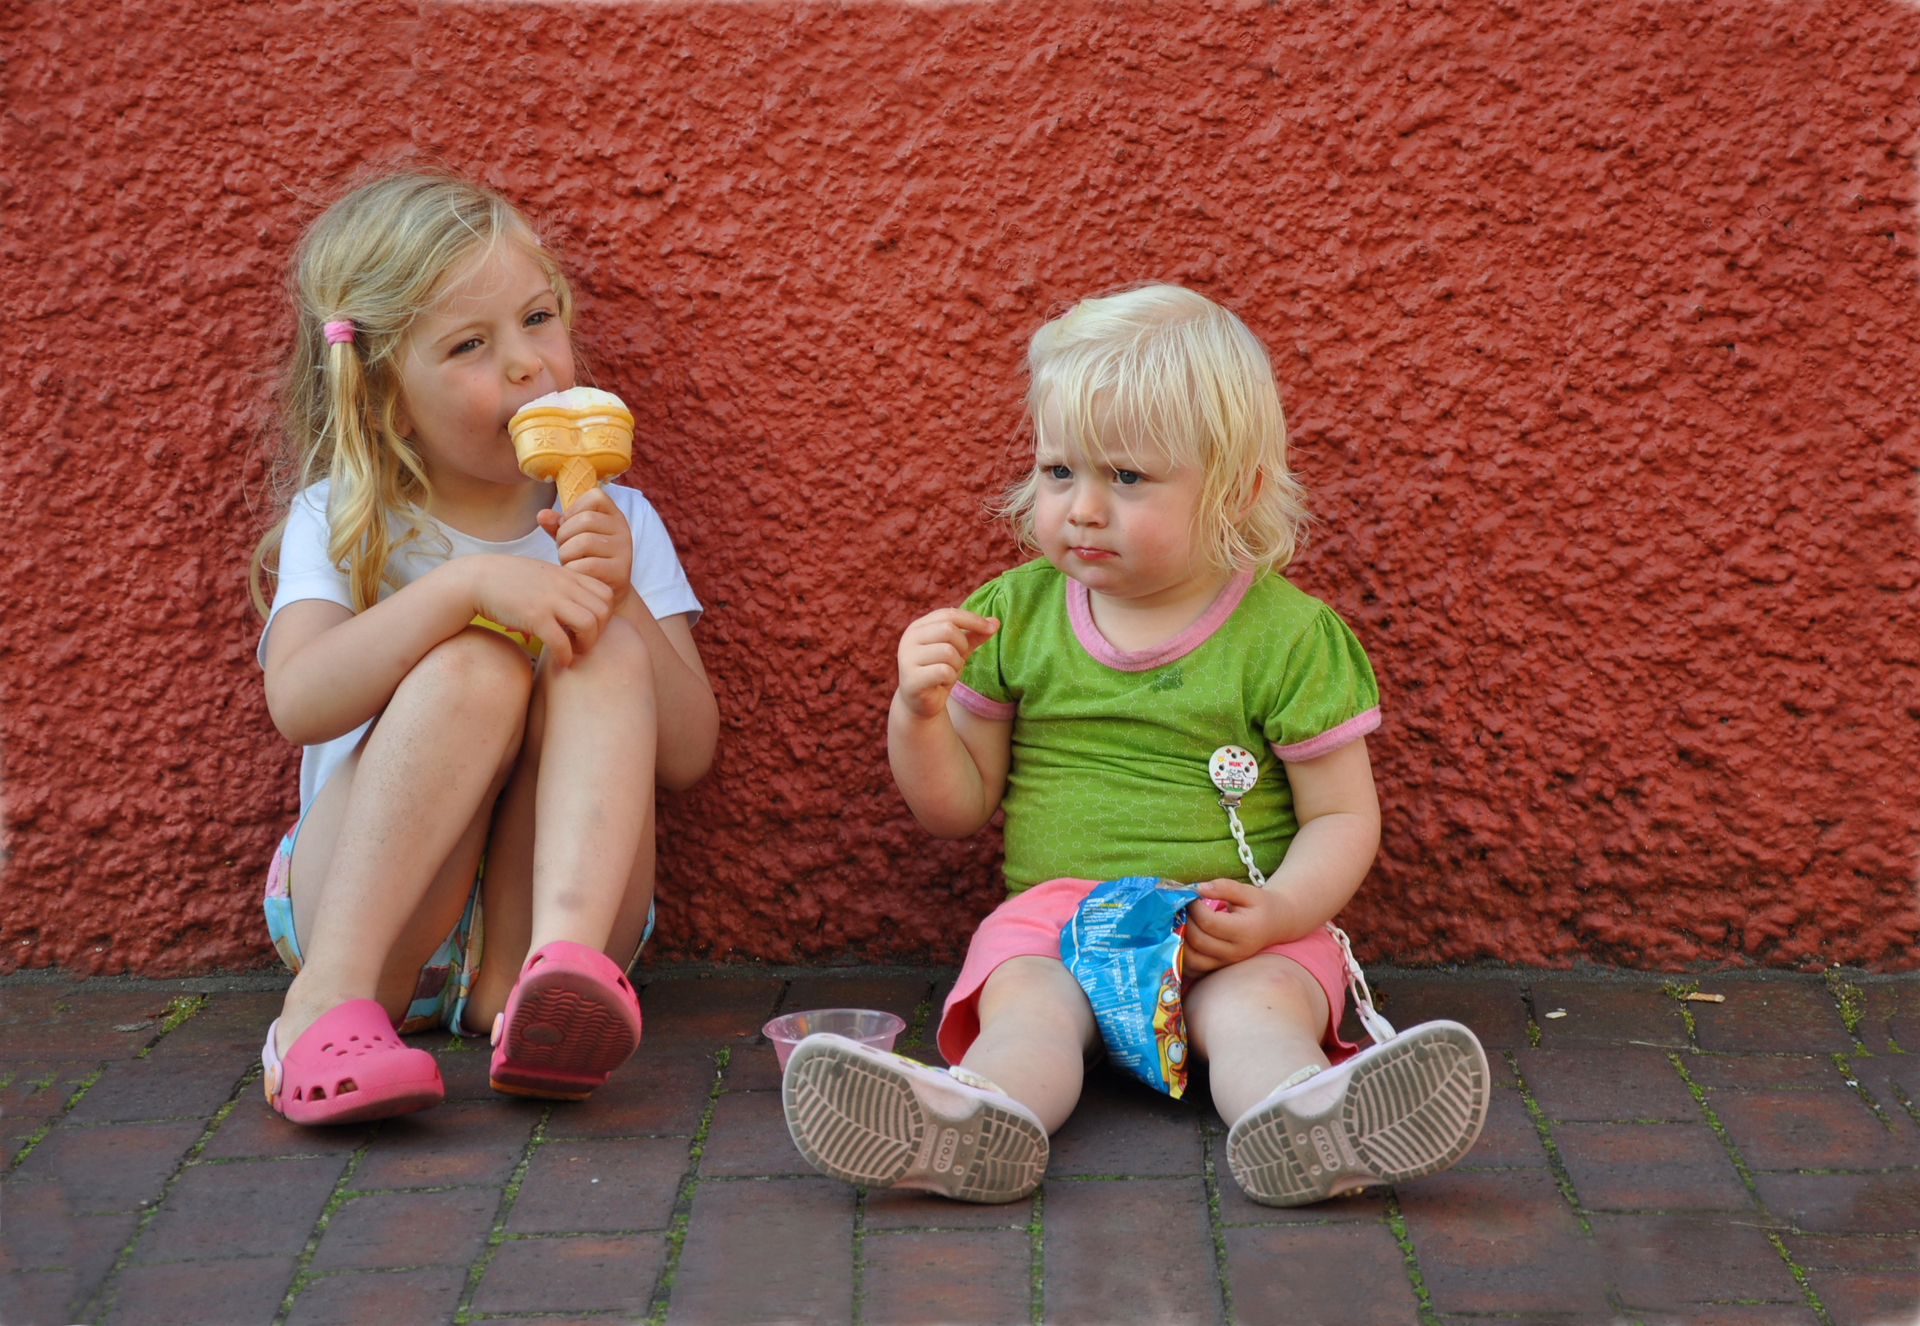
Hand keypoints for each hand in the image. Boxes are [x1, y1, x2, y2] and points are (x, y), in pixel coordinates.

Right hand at [463, 553, 613, 668]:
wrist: (476, 579)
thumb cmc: (509, 582)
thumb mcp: (544, 576)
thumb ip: (565, 586)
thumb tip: (581, 604)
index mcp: (568, 575)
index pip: (607, 595)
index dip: (604, 615)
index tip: (589, 627)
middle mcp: (564, 586)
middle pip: (604, 611)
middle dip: (599, 632)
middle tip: (583, 642)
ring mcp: (550, 600)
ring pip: (589, 624)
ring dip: (586, 644)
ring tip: (573, 651)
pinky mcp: (534, 616)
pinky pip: (562, 641)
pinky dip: (566, 656)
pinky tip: (560, 661)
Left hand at [538, 487, 633, 610]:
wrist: (606, 592)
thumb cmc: (587, 559)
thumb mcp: (573, 537)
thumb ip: (558, 525)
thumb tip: (542, 515)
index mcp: (613, 515)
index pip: (595, 496)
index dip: (573, 509)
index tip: (567, 524)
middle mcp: (623, 530)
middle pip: (586, 520)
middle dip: (564, 534)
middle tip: (562, 547)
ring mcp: (623, 550)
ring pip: (585, 542)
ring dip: (566, 553)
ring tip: (567, 560)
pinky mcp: (619, 571)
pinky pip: (586, 565)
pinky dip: (572, 569)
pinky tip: (573, 573)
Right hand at [895, 607, 998, 720]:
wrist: (921, 704)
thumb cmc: (939, 673)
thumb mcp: (958, 651)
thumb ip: (974, 635)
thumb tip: (996, 621)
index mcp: (918, 627)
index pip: (948, 614)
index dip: (972, 619)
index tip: (991, 628)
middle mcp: (908, 639)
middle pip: (948, 629)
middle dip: (962, 645)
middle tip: (958, 659)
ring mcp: (907, 659)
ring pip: (947, 651)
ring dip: (956, 664)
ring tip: (947, 673)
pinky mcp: (911, 679)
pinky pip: (943, 671)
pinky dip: (950, 678)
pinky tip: (941, 683)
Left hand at [1182, 879, 1292, 974]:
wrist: (1273, 925)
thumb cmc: (1260, 906)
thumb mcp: (1248, 891)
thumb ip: (1224, 887)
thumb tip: (1198, 888)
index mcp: (1244, 931)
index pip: (1209, 922)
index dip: (1194, 908)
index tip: (1192, 895)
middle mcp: (1235, 952)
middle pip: (1198, 940)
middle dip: (1185, 921)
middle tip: (1183, 906)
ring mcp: (1226, 963)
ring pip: (1192, 959)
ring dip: (1179, 939)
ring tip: (1181, 921)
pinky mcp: (1218, 968)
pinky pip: (1193, 969)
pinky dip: (1182, 956)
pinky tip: (1182, 938)